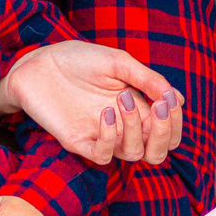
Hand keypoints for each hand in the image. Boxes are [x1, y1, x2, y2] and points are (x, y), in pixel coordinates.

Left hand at [0, 40, 182, 166]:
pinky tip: (105, 113)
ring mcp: (101, 136)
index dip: (175, 123)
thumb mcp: (118, 62)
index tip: (168, 101)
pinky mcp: (78, 142)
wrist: (38, 62)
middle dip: (166, 134)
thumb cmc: (77, 59)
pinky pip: (102, 156)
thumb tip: (177, 99)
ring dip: (137, 129)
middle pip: (157, 152)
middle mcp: (122, 127)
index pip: (168, 132)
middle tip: (159, 108)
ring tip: (122, 98)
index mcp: (137, 108)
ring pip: (134, 154)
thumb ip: (147, 80)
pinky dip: (110, 138)